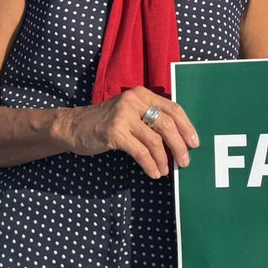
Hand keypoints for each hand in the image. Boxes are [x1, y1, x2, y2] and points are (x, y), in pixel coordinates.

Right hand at [58, 86, 197, 178]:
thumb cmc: (106, 122)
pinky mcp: (114, 132)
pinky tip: (154, 173)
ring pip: (154, 140)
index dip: (186, 126)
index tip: (194, 142)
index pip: (172, 108)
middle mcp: (134, 101)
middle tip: (185, 162)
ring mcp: (123, 116)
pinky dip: (150, 164)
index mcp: (142, 94)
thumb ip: (149, 119)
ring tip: (166, 171)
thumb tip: (178, 140)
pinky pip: (140, 151)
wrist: (73, 126)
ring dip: (164, 159)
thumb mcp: (130, 113)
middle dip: (179, 145)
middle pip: (166, 124)